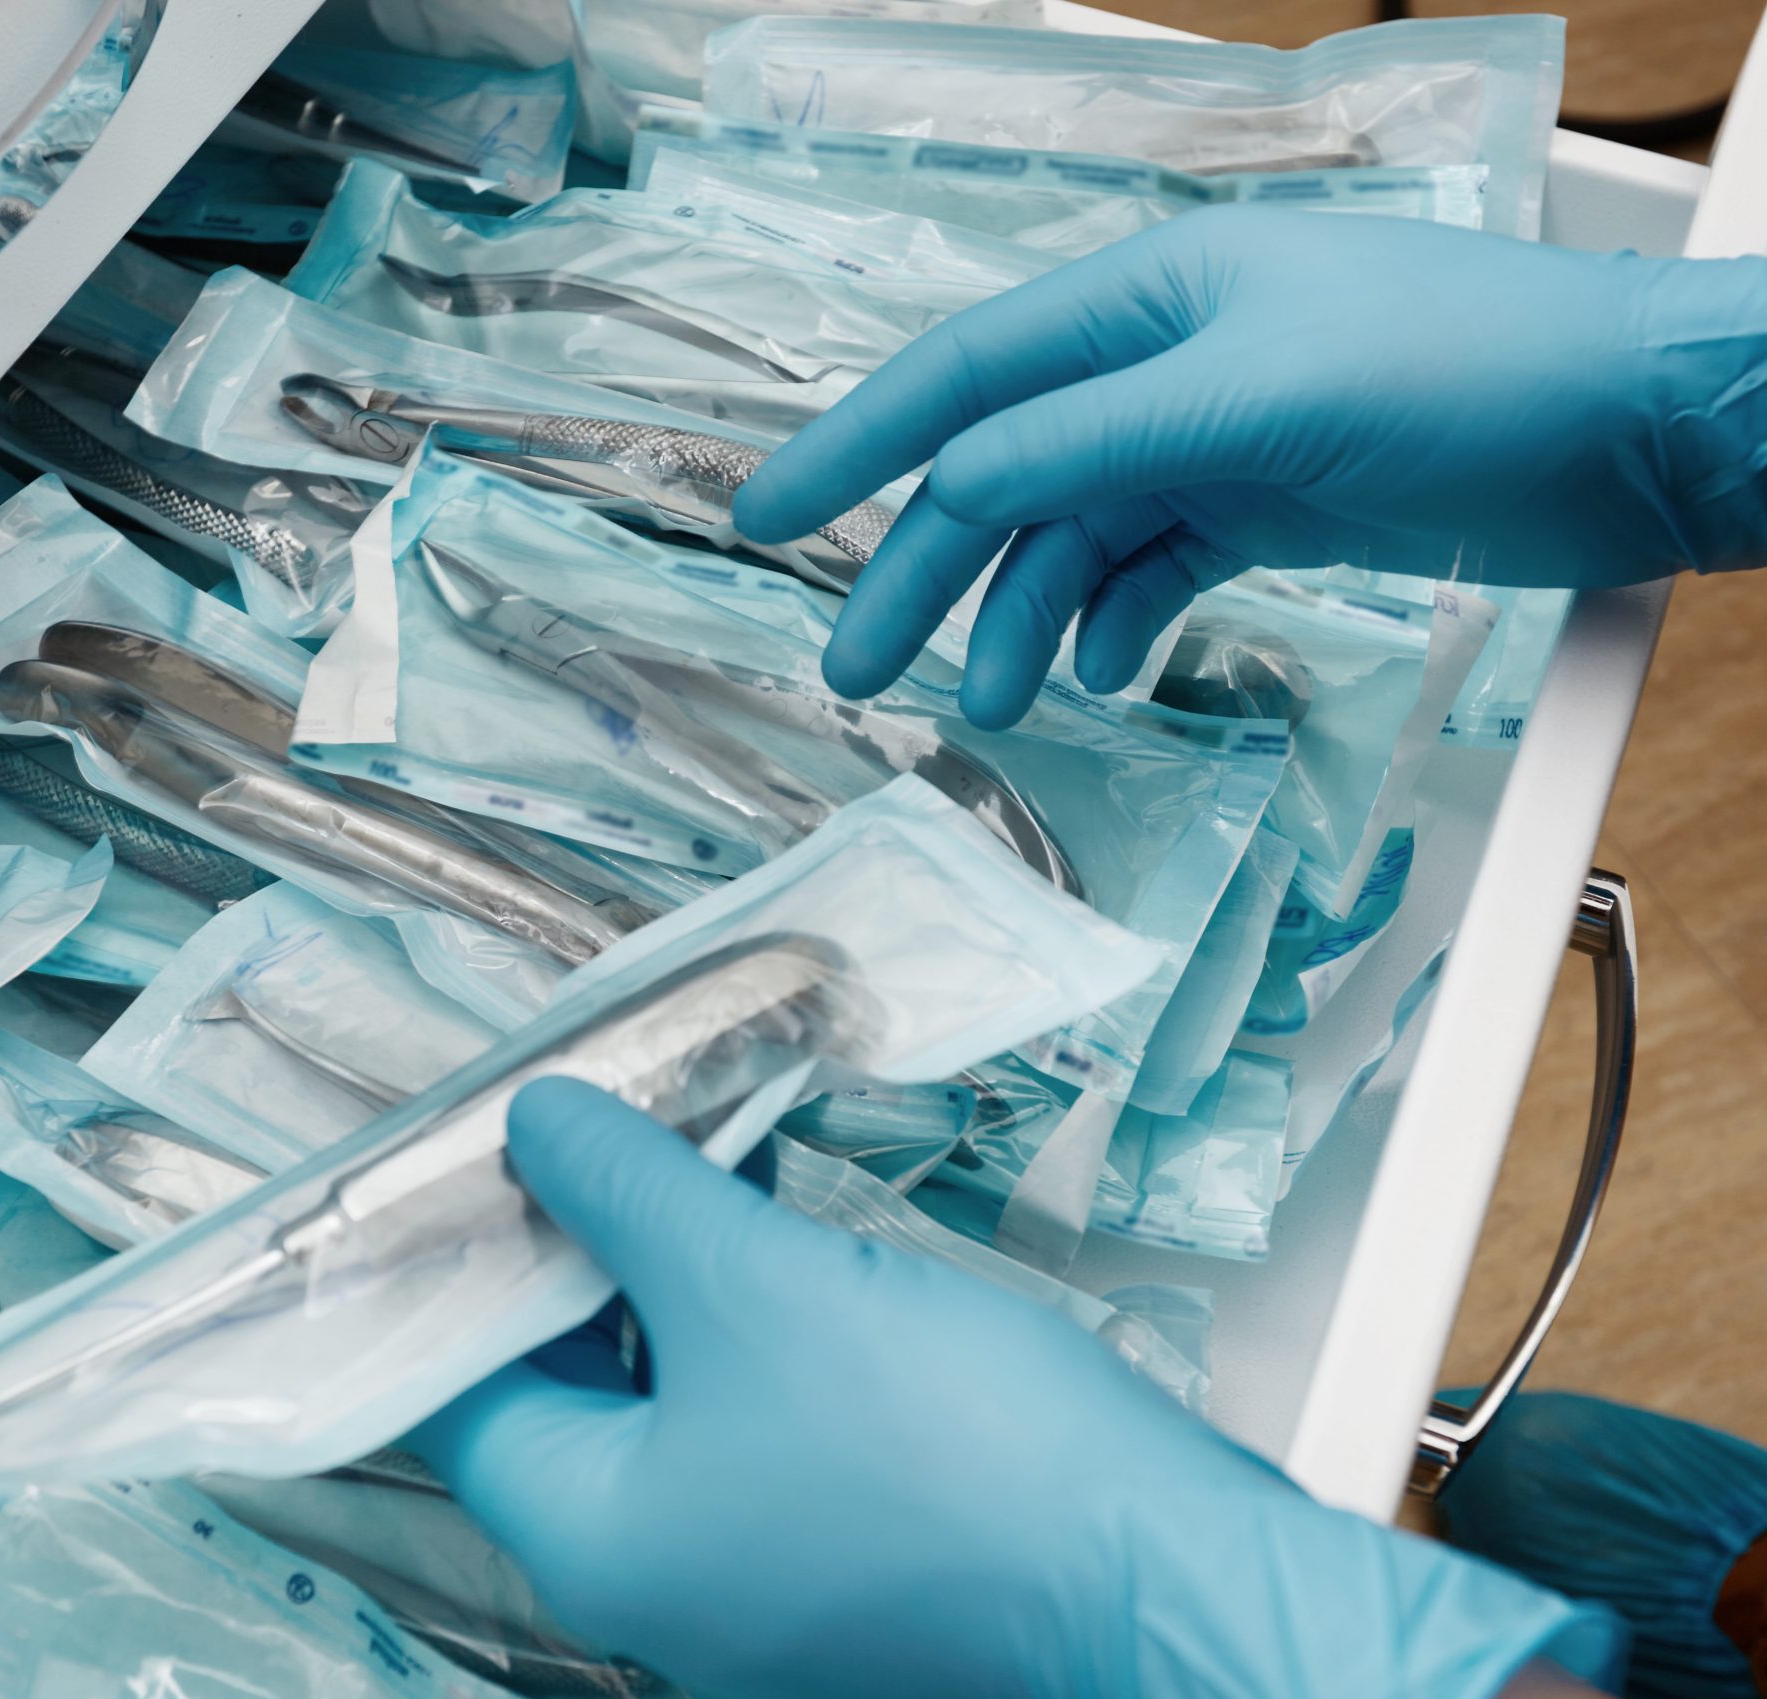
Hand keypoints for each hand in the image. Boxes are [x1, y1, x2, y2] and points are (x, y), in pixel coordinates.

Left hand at [410, 1077, 1623, 1698]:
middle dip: (566, 1244)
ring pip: (662, 1395)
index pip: (451, 1387)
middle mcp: (652, 1574)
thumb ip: (626, 1195)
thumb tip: (530, 1125)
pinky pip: (751, 1420)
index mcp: (589, 1534)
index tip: (456, 1148)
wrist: (1165, 1584)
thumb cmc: (947, 1454)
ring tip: (674, 1135)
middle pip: (556, 1388)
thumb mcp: (753, 1285)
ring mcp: (751, 1575)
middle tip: (576, 1120)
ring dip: (663, 1269)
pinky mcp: (843, 1551)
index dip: (443, 1258)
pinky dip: (743, 1319)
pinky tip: (768, 1211)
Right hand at [732, 207, 1766, 727]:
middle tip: (852, 665)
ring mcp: (1213, 438)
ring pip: (1070, 537)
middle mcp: (1164, 363)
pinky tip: (1101, 675)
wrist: (1632, 430)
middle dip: (922, 569)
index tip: (761, 515)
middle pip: (1002, 473)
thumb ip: (1089, 445)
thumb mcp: (1252, 402)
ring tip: (991, 704)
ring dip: (1019, 619)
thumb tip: (951, 486)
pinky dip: (1112, 625)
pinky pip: (1148, 572)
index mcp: (1146, 298)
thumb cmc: (1462, 374)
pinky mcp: (1265, 507)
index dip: (854, 443)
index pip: (963, 375)